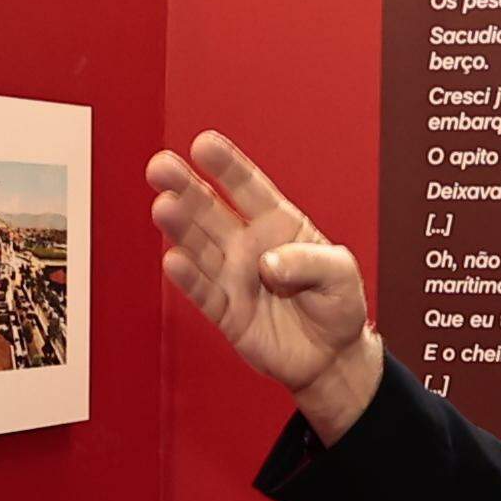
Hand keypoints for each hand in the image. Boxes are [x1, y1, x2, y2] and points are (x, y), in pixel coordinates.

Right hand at [148, 131, 378, 435]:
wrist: (331, 356)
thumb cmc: (338, 305)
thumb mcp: (341, 274)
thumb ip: (308, 263)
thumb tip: (267, 263)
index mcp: (277, 223)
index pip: (247, 188)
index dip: (226, 166)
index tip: (203, 144)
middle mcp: (247, 245)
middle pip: (209, 210)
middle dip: (184, 187)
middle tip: (160, 167)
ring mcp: (233, 276)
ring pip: (198, 246)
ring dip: (180, 227)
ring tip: (164, 206)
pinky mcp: (225, 311)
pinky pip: (202, 292)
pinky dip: (188, 277)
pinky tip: (173, 259)